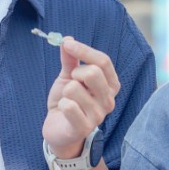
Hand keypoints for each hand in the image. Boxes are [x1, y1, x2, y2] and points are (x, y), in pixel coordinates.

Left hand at [42, 37, 120, 157]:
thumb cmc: (67, 101)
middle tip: (71, 82)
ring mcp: (98, 115)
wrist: (58, 129)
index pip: (103, 61)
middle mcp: (109, 100)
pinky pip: (68, 106)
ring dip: (65, 92)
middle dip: (75, 73)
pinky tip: (64, 112)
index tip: (67, 44)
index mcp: (110, 85)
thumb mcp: (68, 77)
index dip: (84, 50)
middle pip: (93, 73)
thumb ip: (70, 59)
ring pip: (74, 89)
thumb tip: (67, 40)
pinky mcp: (84, 128)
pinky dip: (61, 105)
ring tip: (68, 100)